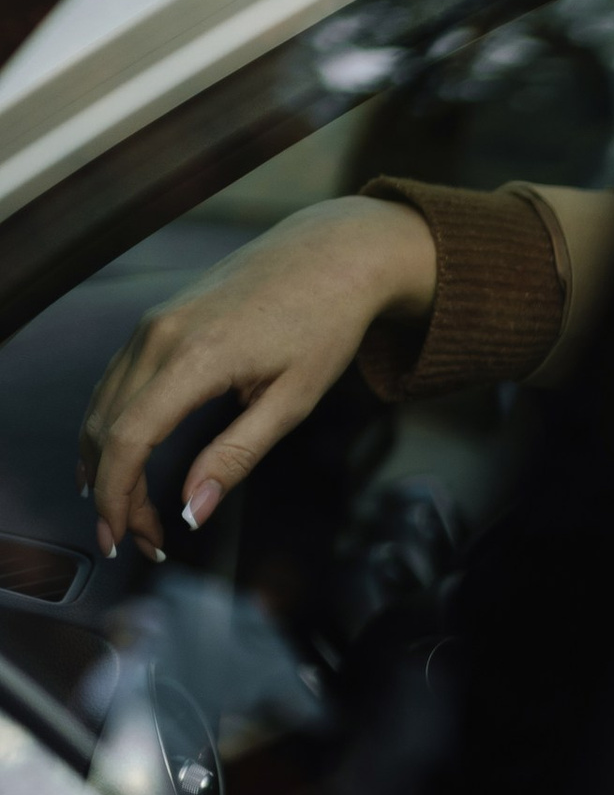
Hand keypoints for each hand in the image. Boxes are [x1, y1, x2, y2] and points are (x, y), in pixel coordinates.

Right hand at [80, 197, 437, 562]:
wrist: (330, 254)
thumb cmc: (324, 324)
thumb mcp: (292, 401)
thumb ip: (236, 457)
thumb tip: (191, 510)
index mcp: (194, 357)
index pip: (127, 439)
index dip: (117, 497)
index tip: (125, 539)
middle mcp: (159, 335)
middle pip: (106, 428)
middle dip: (113, 492)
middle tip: (139, 539)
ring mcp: (153, 324)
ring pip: (102, 405)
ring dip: (107, 464)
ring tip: (131, 512)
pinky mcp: (156, 321)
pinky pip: (115, 382)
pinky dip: (110, 427)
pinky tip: (118, 460)